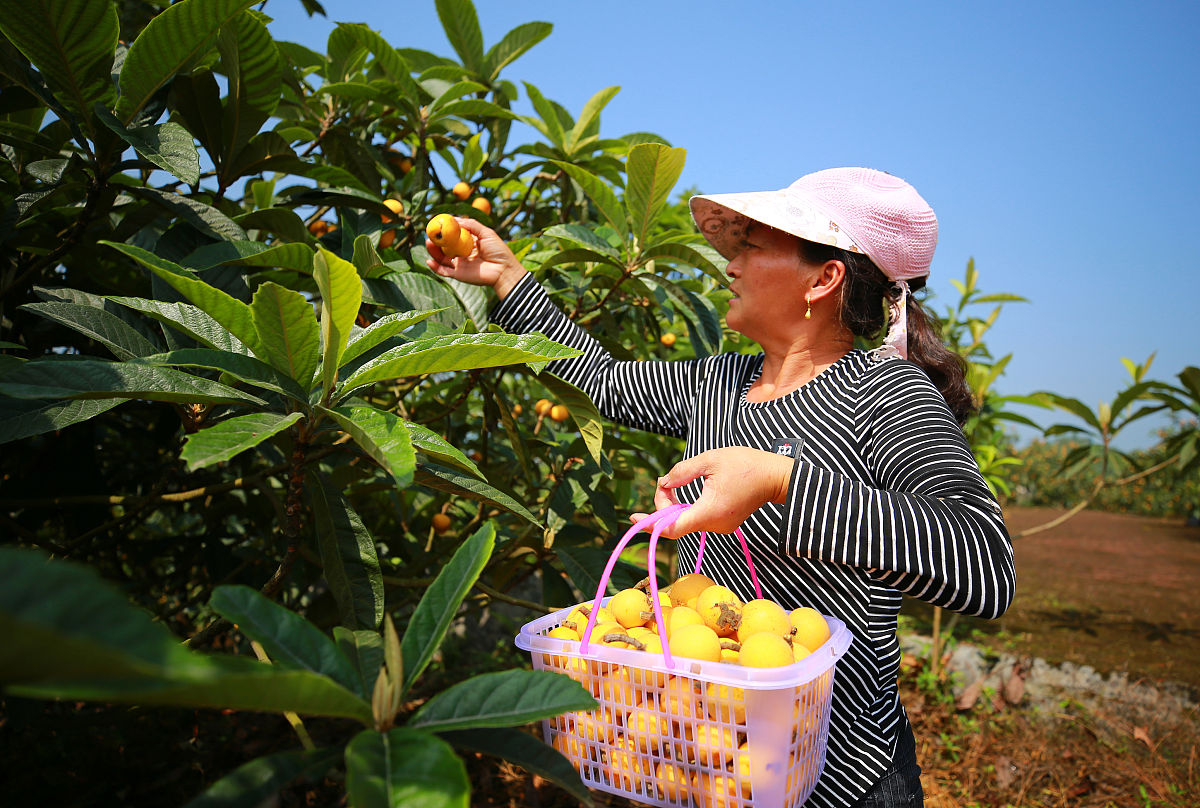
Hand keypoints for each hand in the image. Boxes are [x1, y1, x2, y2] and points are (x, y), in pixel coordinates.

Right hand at [424, 217, 527, 297]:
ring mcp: (459, 264)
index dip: (444, 230)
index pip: (452, 236)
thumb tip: (454, 219)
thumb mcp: (486, 232)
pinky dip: (434, 267)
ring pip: (441, 258)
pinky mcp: (458, 275)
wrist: (504, 269)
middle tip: (429, 234)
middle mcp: (462, 253)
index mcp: (468, 243)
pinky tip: (429, 261)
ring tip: (428, 243)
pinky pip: (443, 271)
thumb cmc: (498, 250)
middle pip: (443, 247)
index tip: (436, 224)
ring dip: (432, 251)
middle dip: (435, 241)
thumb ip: (471, 224)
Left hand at [630, 447, 794, 537]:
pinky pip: (698, 518)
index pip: (673, 528)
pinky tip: (684, 492)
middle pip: (677, 523)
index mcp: (709, 511)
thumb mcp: (710, 459)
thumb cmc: (746, 465)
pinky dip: (687, 507)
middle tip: (663, 482)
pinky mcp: (724, 522)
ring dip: (675, 505)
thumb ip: (682, 471)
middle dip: (663, 505)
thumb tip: (664, 481)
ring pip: (687, 521)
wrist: (776, 476)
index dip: (651, 524)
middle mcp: (714, 524)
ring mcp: (720, 526)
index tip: (634, 517)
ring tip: (671, 484)